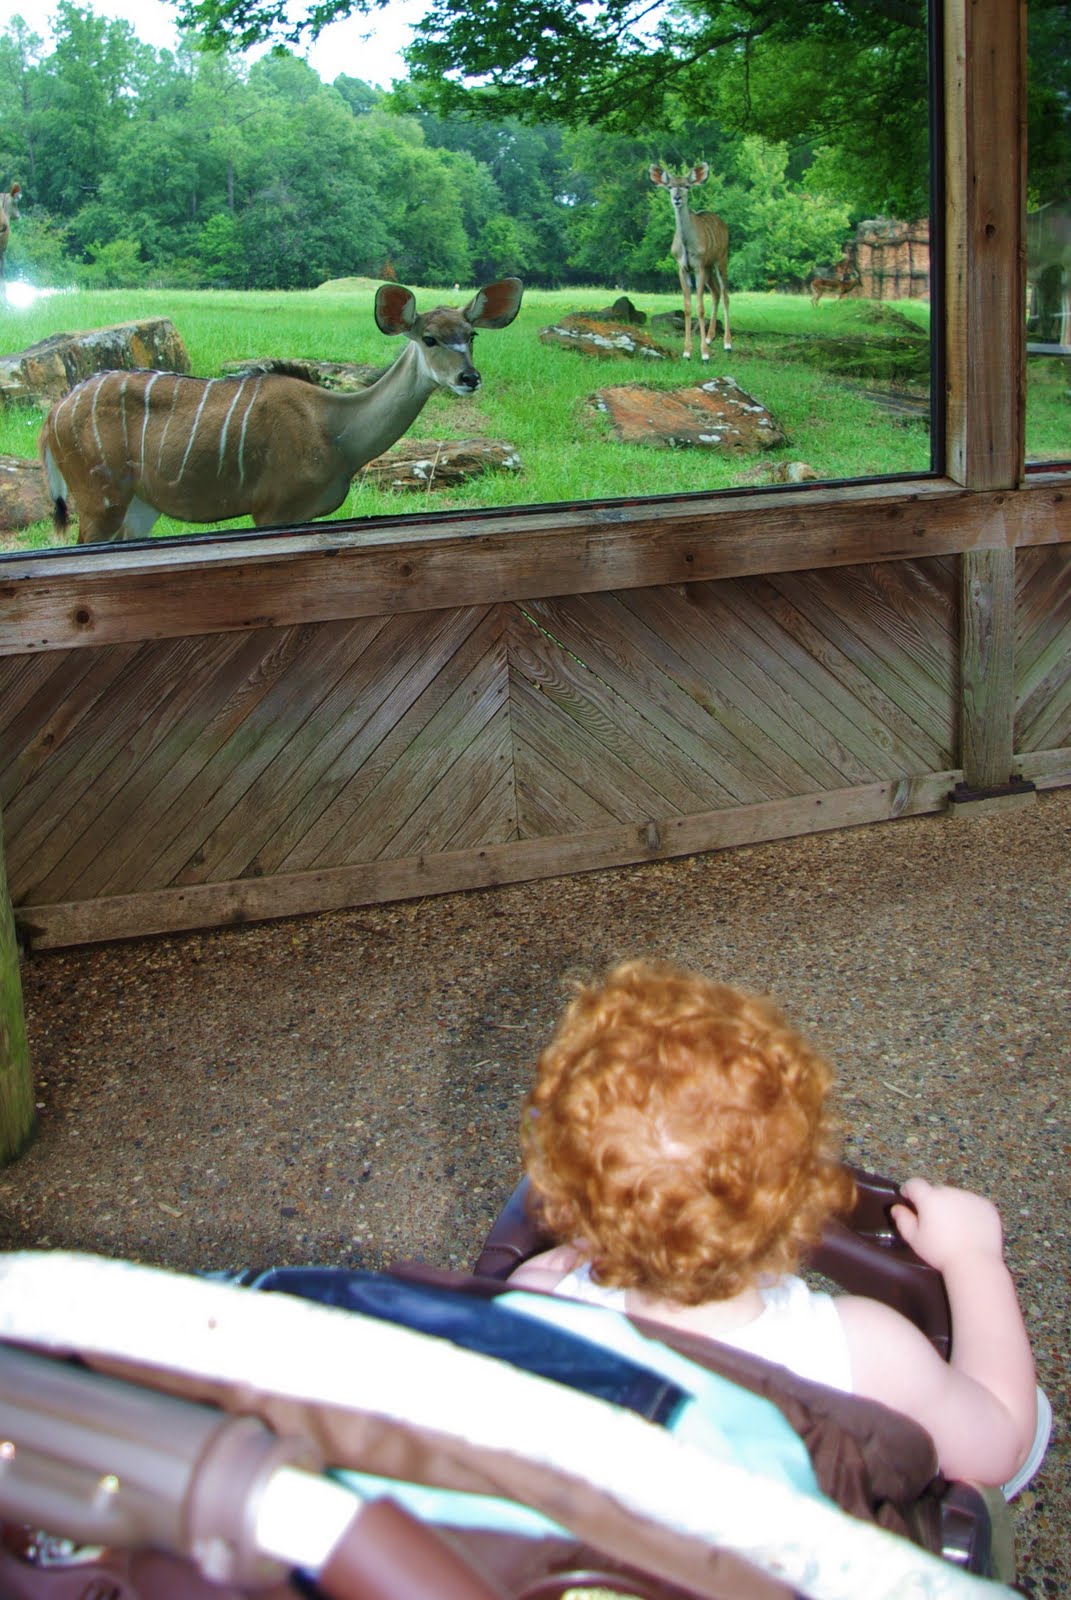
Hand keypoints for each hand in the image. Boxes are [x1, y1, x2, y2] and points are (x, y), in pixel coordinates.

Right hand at [891, 1177, 1005, 1272]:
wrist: (975, 1263)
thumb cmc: (941, 1252)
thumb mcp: (915, 1239)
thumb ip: (903, 1220)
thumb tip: (897, 1208)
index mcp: (930, 1198)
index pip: (915, 1184)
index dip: (909, 1190)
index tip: (908, 1199)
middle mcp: (950, 1192)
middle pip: (937, 1191)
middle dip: (933, 1201)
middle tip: (934, 1221)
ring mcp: (970, 1197)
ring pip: (956, 1197)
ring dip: (952, 1206)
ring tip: (954, 1227)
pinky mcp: (986, 1205)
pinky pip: (973, 1204)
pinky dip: (970, 1211)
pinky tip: (970, 1228)